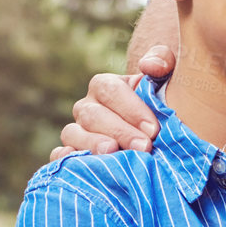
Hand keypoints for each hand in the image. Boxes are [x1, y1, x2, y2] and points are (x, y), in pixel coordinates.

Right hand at [50, 47, 174, 160]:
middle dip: (120, 131)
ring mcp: (76, 131)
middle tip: (144, 147)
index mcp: (105, 86)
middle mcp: (87, 107)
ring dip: (93, 145)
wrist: (152, 132)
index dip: (131, 109)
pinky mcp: (71, 154)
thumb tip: (150, 66)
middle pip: (93, 115)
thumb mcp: (166, 76)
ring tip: (114, 152)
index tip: (154, 129)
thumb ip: (162, 61)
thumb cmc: (160, 102)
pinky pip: (59, 157)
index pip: (110, 90)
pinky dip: (66, 160)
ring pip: (73, 134)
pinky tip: (84, 166)